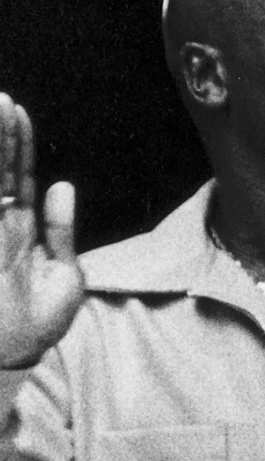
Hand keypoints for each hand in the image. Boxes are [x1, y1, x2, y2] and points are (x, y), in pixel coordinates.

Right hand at [0, 95, 84, 369]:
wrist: (15, 362)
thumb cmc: (37, 326)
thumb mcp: (63, 275)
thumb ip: (60, 231)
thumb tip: (62, 186)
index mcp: (18, 231)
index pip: (16, 178)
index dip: (18, 146)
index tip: (18, 111)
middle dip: (1, 136)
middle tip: (3, 98)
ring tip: (0, 107)